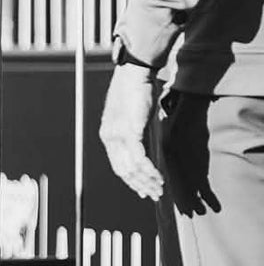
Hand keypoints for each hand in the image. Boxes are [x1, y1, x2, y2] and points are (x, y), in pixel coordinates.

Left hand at [99, 65, 163, 201]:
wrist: (135, 71)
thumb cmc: (136, 88)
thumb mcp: (132, 114)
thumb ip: (135, 130)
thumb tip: (143, 142)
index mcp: (107, 135)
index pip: (118, 165)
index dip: (130, 180)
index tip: (141, 189)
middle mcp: (110, 138)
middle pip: (124, 171)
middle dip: (139, 185)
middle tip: (153, 195)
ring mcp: (118, 136)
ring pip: (132, 169)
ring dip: (147, 181)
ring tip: (159, 190)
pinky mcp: (130, 132)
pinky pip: (140, 159)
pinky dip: (150, 171)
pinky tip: (158, 178)